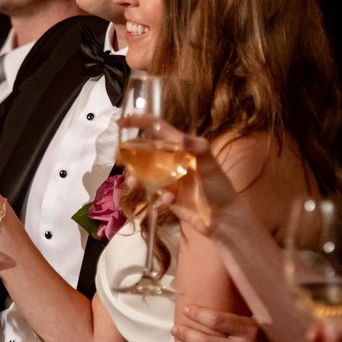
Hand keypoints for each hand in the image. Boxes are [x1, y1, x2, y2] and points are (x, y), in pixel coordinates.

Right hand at [122, 114, 235, 235]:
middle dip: (128, 153)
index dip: (139, 122)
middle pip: (143, 151)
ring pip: (142, 172)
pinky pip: (152, 192)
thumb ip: (199, 148)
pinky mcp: (165, 195)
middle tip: (118, 160)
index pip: (157, 129)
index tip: (121, 123)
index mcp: (180, 147)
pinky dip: (157, 195)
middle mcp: (170, 160)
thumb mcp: (212, 165)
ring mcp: (167, 178)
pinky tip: (169, 201)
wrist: (223, 219)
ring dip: (134, 177)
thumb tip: (181, 137)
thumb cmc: (220, 188)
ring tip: (134, 185)